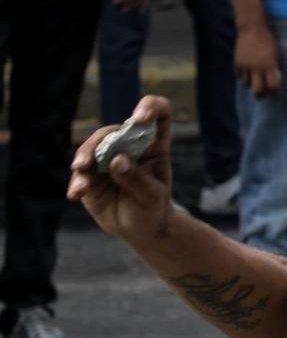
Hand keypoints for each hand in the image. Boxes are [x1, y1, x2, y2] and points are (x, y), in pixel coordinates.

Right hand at [67, 95, 174, 244]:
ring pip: (91, 148)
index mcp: (153, 146)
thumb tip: (116, 160)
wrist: (139, 229)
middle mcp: (128, 147)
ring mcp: (107, 159)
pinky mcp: (91, 174)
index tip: (140, 117)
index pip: (159, 116)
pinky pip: (81, 172)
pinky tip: (76, 193)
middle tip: (87, 161)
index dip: (151, 108)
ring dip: (83, 159)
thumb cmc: (152, 208)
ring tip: (80, 176)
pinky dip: (78, 181)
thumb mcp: (152, 197)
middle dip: (98, 142)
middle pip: (112, 132)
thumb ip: (137, 179)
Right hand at [235, 24, 280, 96]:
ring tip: (254, 81)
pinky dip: (243, 77)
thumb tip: (275, 80)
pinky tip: (247, 75)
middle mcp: (257, 68)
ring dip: (251, 84)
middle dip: (261, 95)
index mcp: (269, 65)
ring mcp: (245, 66)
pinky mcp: (237, 63)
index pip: (273, 86)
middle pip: (258, 90)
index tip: (275, 92)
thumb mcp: (276, 54)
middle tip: (263, 94)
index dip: (275, 92)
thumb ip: (274, 67)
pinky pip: (239, 76)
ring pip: (247, 85)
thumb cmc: (267, 41)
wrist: (252, 28)